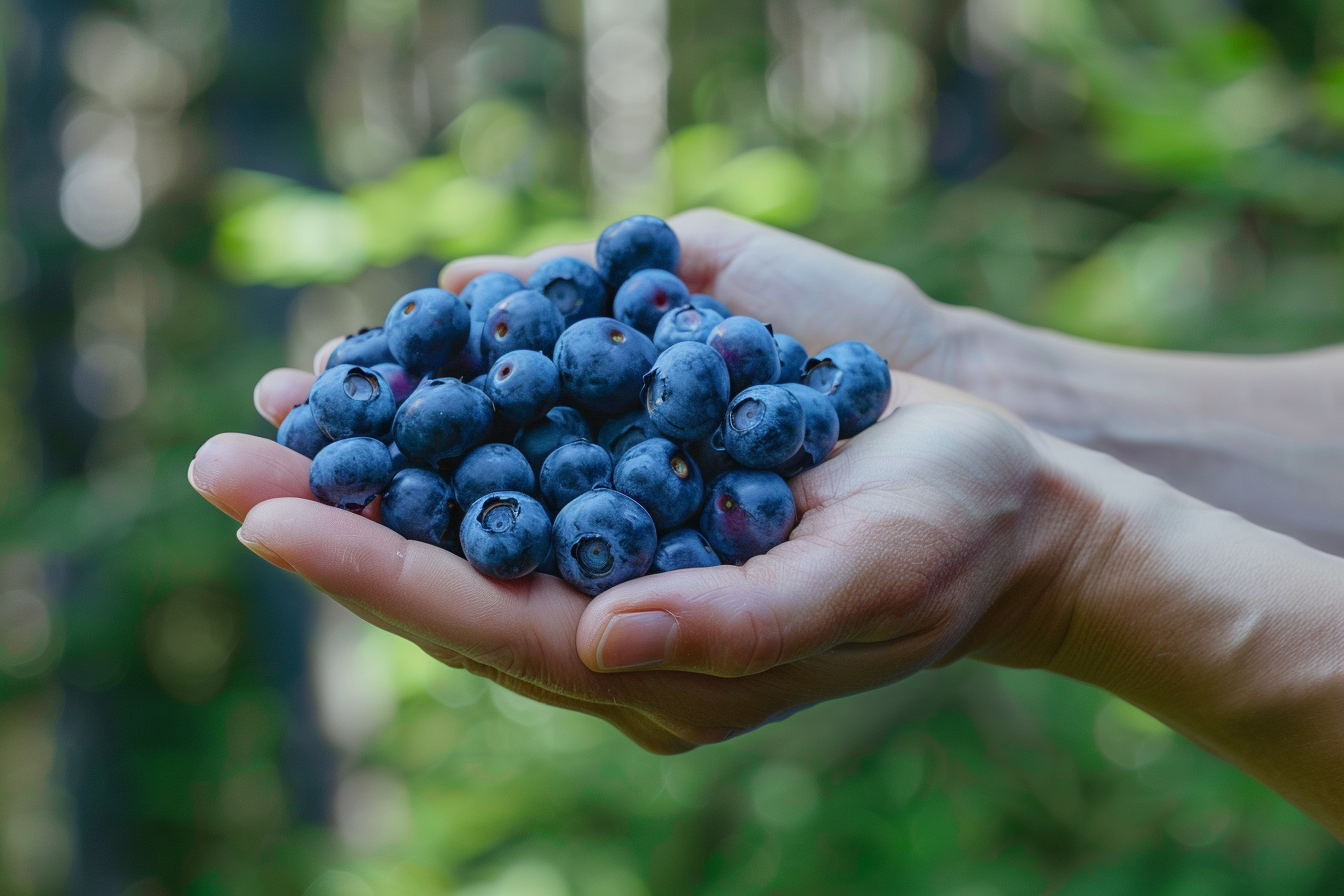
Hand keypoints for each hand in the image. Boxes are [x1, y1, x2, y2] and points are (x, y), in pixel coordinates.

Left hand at [197, 361, 1090, 752]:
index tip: (266, 517)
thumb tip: (595, 641)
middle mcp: (622, 622)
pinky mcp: (650, 497)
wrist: (1006, 508)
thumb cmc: (948, 544)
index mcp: (658, 662)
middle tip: (224, 453)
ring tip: (285, 410)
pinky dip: (461, 424)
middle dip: (338, 514)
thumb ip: (734, 622)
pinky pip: (530, 468)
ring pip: (475, 517)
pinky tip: (406, 381)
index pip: (486, 620)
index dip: (374, 568)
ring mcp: (629, 560)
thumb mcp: (864, 578)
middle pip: (452, 569)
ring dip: (380, 463)